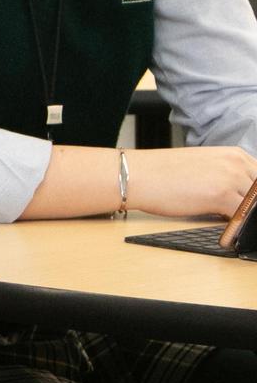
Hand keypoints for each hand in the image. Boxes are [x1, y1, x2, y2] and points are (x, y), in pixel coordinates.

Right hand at [128, 147, 256, 218]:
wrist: (137, 175)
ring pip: (255, 205)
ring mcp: (232, 179)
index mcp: (233, 154)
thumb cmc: (160, 173)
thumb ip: (225, 176)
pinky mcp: (223, 197)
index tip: (247, 204)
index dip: (255, 196)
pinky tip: (224, 228)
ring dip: (244, 216)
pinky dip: (237, 226)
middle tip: (235, 215)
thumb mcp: (201, 166)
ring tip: (227, 222)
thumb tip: (239, 199)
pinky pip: (244, 217)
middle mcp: (236, 163)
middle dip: (251, 205)